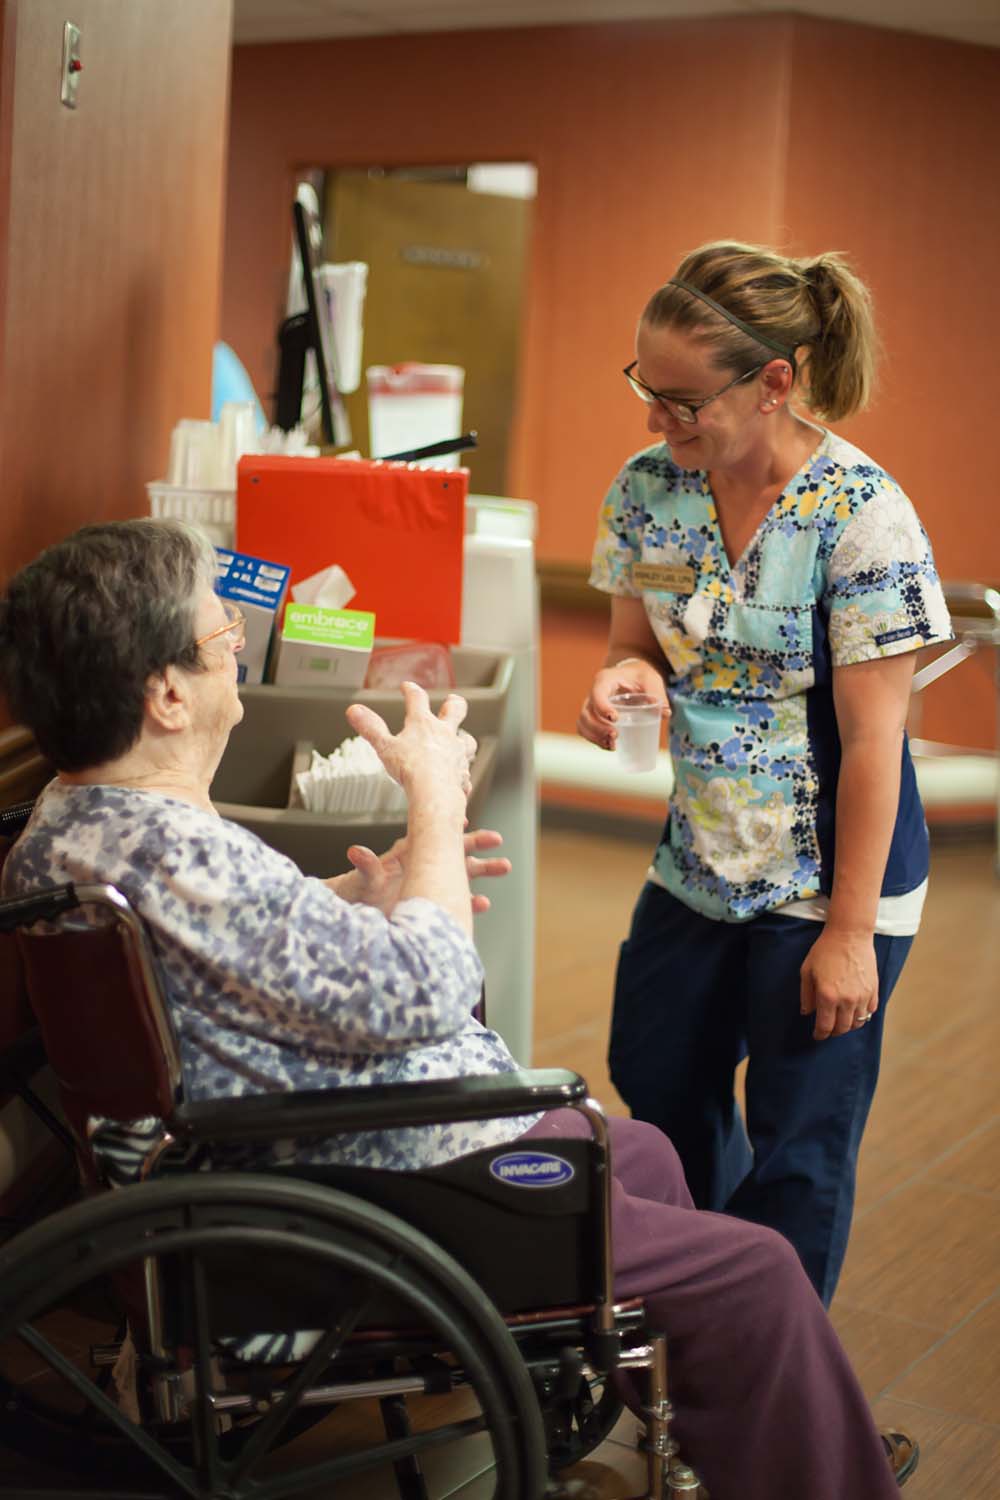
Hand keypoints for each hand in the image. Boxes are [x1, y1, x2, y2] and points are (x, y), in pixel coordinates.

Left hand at [331, 828, 510, 916]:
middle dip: (478, 843)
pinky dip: (472, 901)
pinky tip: (483, 903)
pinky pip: (458, 900)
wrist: (362, 915)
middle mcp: (426, 865)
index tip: (465, 820)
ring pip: (463, 874)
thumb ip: (366, 866)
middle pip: (455, 849)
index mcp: (410, 853)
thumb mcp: (364, 880)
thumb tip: (354, 851)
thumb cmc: (361, 892)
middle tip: (497, 839)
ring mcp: (433, 883)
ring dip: (484, 868)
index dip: (448, 826)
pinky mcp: (435, 903)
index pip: (432, 834)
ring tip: (505, 866)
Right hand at [347, 682, 475, 802]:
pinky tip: (459, 778)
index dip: (411, 690)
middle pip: (456, 709)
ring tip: (462, 739)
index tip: (407, 687)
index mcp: (423, 724)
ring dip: (464, 738)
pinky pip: (465, 771)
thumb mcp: (385, 746)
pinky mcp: (464, 773)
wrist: (435, 792)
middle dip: (453, 703)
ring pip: (467, 739)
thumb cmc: (412, 769)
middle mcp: (445, 734)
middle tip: (452, 701)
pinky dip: (462, 773)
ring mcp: (458, 752)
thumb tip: (354, 710)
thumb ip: (370, 728)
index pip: (417, 698)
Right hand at [577, 660, 668, 750]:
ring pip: (583, 723)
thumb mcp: (650, 678)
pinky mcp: (593, 716)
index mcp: (605, 679)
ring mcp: (591, 705)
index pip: (597, 693)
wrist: (632, 676)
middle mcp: (594, 692)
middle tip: (615, 736)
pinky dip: (595, 740)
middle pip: (587, 713)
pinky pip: (586, 729)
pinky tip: (609, 746)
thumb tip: (665, 713)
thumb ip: (657, 693)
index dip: (602, 707)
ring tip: (612, 745)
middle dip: (598, 728)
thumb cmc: (640, 676)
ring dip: (595, 737)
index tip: (615, 719)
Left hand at [800, 928, 878, 1040]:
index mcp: (827, 996)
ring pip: (857, 1023)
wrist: (850, 934)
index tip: (817, 1035)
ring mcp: (863, 996)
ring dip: (848, 1026)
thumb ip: (806, 995)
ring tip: (841, 1021)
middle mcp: (847, 1000)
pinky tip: (855, 1011)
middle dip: (833, 1032)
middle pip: (842, 1028)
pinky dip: (862, 1015)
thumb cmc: (825, 950)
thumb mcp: (807, 971)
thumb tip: (807, 1013)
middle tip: (828, 1029)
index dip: (820, 1034)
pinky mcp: (874, 990)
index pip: (825, 1026)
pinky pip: (870, 1012)